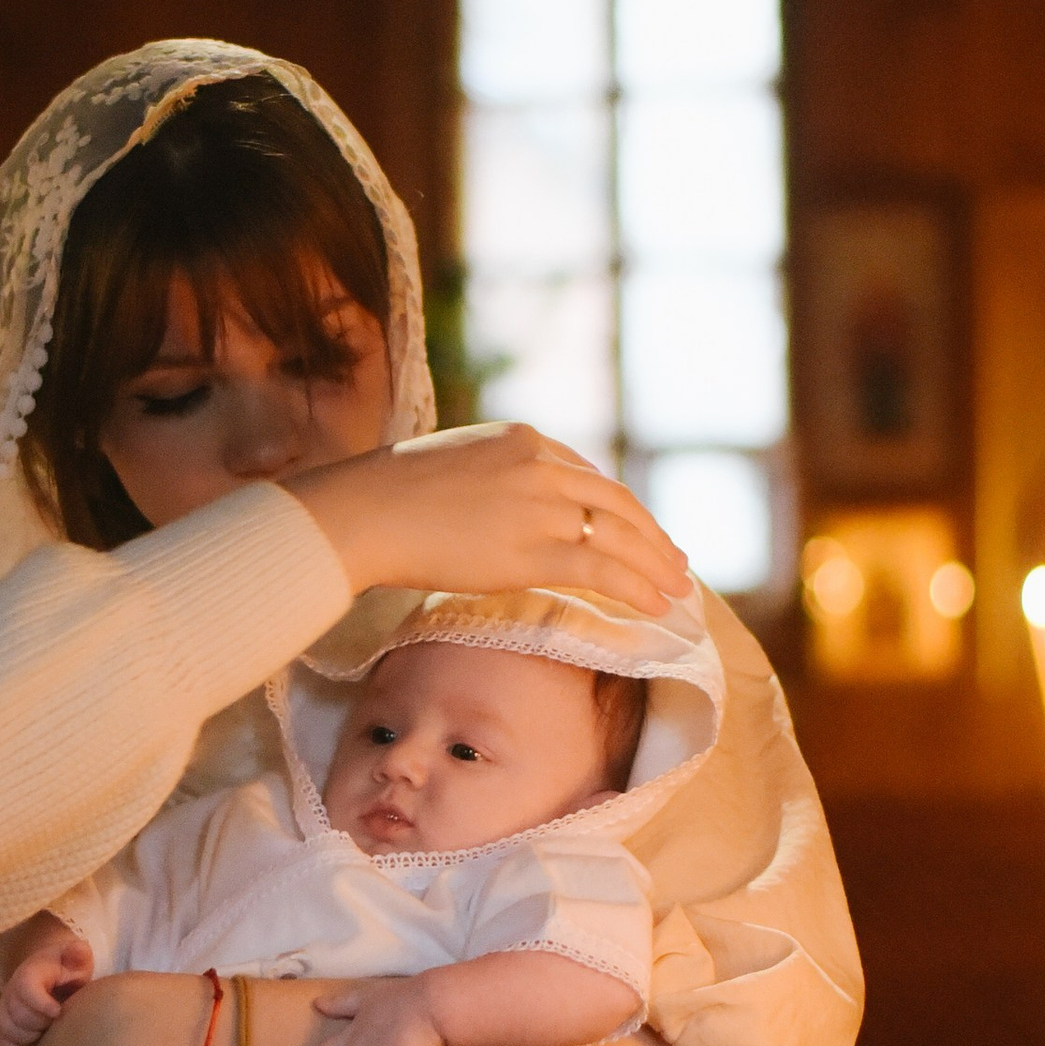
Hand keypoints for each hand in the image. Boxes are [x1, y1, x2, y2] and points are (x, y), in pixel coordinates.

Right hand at [0, 934, 93, 1045]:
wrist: (53, 973)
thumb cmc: (68, 967)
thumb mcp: (77, 957)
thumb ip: (78, 953)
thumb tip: (78, 949)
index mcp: (29, 972)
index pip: (25, 987)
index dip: (39, 1003)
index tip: (58, 1012)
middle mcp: (12, 990)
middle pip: (16, 1013)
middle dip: (38, 1023)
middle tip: (57, 1022)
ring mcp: (5, 1008)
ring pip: (6, 1029)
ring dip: (27, 1038)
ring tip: (46, 1036)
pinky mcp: (5, 1024)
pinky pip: (0, 1040)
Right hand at [288, 423, 687, 618]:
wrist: (366, 510)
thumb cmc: (386, 495)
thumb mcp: (451, 466)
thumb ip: (487, 479)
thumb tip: (493, 507)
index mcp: (524, 439)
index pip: (587, 475)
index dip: (618, 508)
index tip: (635, 530)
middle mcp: (542, 465)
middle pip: (616, 502)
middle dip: (651, 535)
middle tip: (675, 562)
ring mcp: (542, 505)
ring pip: (619, 536)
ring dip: (656, 565)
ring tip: (679, 590)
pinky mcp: (534, 549)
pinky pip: (602, 570)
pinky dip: (637, 587)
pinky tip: (657, 606)